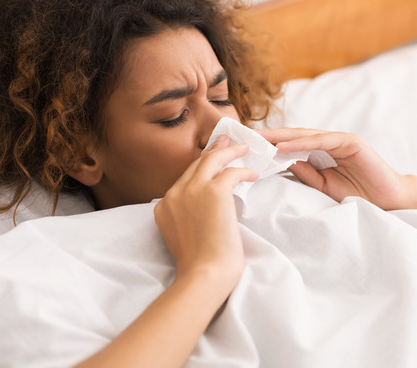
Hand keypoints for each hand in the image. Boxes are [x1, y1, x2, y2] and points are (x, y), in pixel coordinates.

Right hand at [153, 136, 257, 289]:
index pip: (184, 179)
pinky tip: (252, 174)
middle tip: (226, 141)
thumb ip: (186, 218)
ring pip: (211, 160)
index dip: (200, 167)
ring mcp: (192, 191)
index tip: (211, 158)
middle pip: (196, 165)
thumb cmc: (199, 266)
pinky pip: (231, 172)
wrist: (204, 275)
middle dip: (213, 151)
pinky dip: (243, 171)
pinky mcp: (214, 192)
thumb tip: (206, 210)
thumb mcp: (182, 237)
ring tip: (242, 148)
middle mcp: (174, 194)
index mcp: (164, 206)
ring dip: (229, 152)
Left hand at [256, 128, 408, 209]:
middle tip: (246, 136)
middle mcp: (330, 143)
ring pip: (305, 135)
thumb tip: (284, 162)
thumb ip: (306, 173)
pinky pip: (322, 141)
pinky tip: (284, 146)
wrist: (390, 201)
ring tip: (260, 139)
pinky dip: (302, 143)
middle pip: (294, 136)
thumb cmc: (359, 196)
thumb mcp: (325, 187)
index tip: (248, 147)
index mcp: (322, 152)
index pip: (291, 145)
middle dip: (270, 136)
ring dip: (281, 137)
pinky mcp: (352, 142)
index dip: (270, 145)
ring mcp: (341, 140)